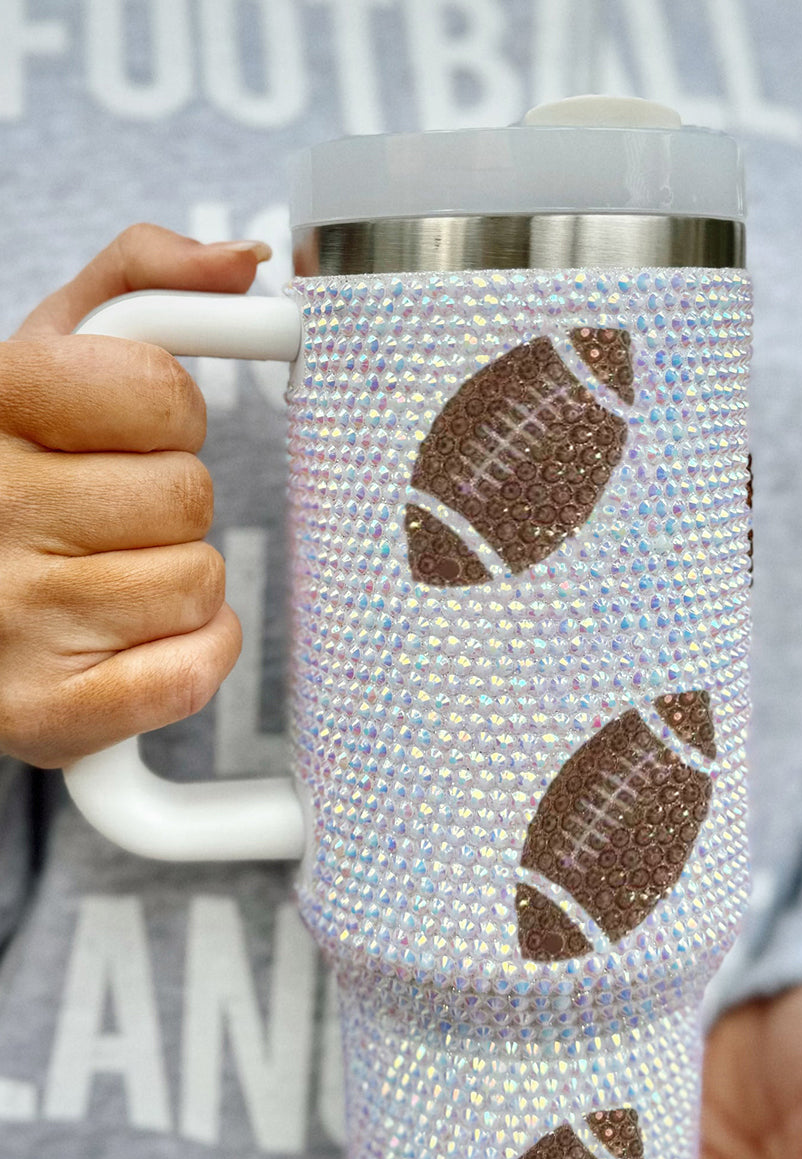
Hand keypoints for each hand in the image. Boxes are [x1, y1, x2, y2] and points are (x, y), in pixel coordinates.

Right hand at [0, 223, 269, 767]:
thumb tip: (242, 265)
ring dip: (177, 581)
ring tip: (107, 579)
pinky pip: (191, 670)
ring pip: (197, 583)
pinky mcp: (42, 713)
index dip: (170, 416)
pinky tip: (131, 640)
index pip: (161, 393)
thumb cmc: (11, 470)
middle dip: (170, 505)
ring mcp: (10, 620)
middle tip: (108, 516)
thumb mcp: (46, 358)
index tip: (133, 432)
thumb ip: (139, 285)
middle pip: (188, 498)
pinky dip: (190, 656)